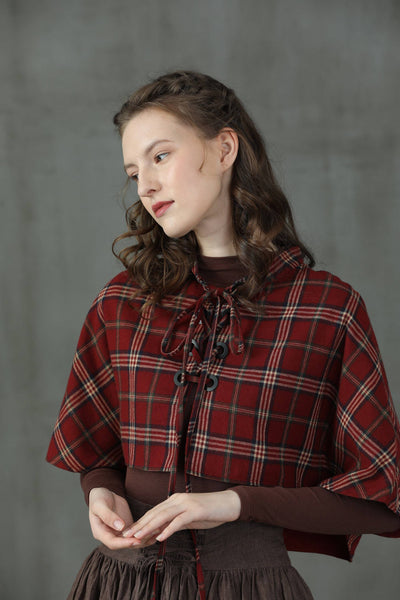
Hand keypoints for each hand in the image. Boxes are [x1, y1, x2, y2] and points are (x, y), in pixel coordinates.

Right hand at [88, 488, 159, 548]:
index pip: (113, 543)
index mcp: (100, 532)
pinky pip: (135, 533)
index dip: (124, 543)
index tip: (136, 540)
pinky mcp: (126, 527)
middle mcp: (110, 535)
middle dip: (137, 542)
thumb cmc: (98, 498)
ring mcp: (118, 532)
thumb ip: (108, 516)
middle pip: (124, 544)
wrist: (103, 493)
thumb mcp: (100, 505)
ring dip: (143, 539)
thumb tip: (120, 527)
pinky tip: (154, 530)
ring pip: (131, 540)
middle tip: (149, 537)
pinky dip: (144, 532)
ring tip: (155, 534)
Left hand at [122, 490, 240, 544]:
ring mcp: (186, 504)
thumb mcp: (189, 518)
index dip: (140, 522)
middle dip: (139, 525)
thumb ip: (175, 522)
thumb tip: (160, 532)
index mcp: (174, 500)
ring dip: (149, 528)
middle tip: (126, 536)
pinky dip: (168, 529)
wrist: (228, 504)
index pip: (153, 512)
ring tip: (138, 537)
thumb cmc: (209, 512)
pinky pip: (179, 521)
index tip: (129, 532)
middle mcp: (177, 499)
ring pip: (163, 516)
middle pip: (154, 513)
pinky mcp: (195, 511)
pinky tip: (160, 538)